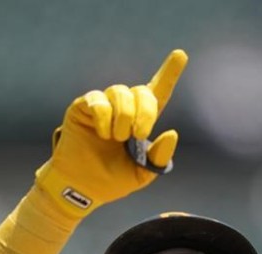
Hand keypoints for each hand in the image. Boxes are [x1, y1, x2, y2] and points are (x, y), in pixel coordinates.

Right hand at [34, 49, 187, 214]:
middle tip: (139, 135)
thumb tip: (171, 133)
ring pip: (120, 91)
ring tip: (117, 138)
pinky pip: (98, 100)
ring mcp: (102, 106)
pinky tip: (102, 133)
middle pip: (141, 91)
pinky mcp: (82, 108)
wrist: (81, 190)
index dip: (169, 73)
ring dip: (124, 116)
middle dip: (145, 111)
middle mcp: (122, 109)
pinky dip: (104, 116)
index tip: (181, 55)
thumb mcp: (142, 173)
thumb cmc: (111, 181)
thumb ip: (159, 157)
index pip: (157, 93)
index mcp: (140, 122)